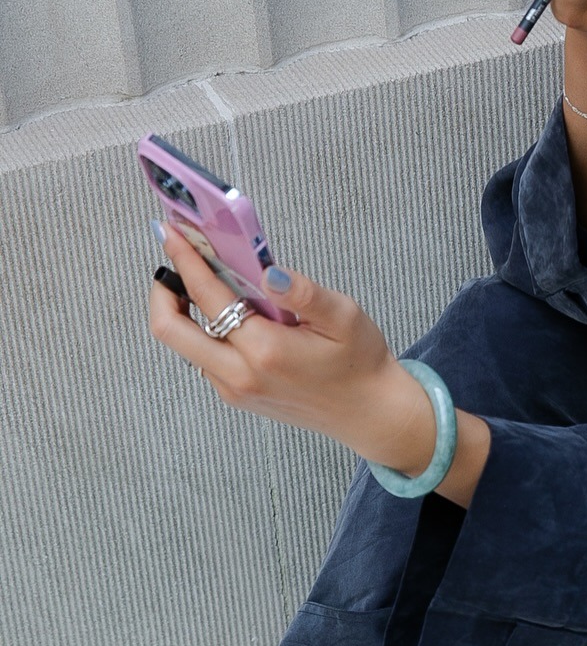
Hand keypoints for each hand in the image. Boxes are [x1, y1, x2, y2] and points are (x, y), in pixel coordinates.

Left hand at [148, 225, 434, 474]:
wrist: (367, 413)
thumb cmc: (360, 362)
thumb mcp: (344, 316)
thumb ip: (303, 292)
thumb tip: (266, 272)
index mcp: (265, 349)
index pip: (209, 296)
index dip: (186, 260)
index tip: (172, 233)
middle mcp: (240, 374)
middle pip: (170, 330)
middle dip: (161, 291)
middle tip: (170, 264)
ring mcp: (234, 389)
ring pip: (184, 346)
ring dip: (183, 312)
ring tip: (204, 283)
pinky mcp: (236, 396)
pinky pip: (204, 359)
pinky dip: (204, 331)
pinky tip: (229, 314)